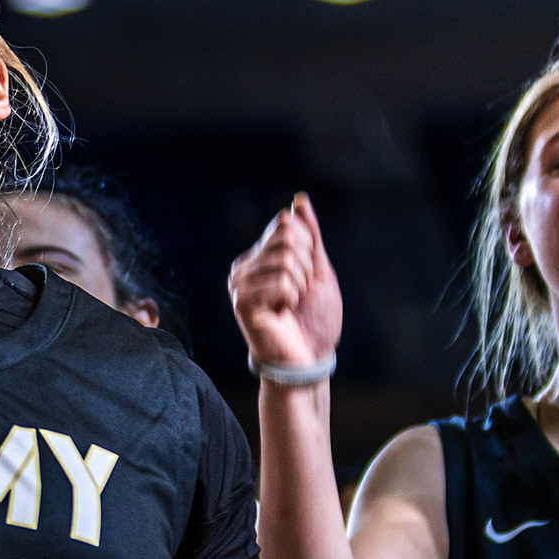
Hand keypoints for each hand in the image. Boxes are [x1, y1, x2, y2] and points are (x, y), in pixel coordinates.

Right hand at [229, 194, 341, 371]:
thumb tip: (299, 200)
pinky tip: (281, 314)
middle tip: (300, 295)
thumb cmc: (314, 318)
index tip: (306, 275)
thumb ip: (310, 235)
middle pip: (286, 240)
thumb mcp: (319, 269)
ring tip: (291, 306)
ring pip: (285, 262)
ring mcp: (239, 284)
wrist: (309, 358)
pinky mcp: (241, 303)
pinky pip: (280, 284)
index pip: (286, 224)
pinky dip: (292, 299)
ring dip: (301, 287)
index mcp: (259, 255)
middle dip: (307, 268)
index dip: (308, 248)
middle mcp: (244, 266)